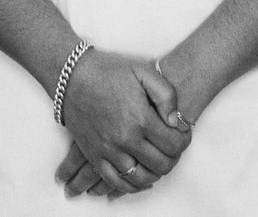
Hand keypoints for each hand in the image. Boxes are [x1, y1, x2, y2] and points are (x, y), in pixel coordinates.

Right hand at [55, 51, 190, 196]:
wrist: (73, 77)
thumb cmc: (109, 72)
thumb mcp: (143, 71)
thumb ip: (166, 95)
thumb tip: (175, 121)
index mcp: (140, 118)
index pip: (174, 144)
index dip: (184, 140)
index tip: (183, 134)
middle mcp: (126, 139)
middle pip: (161, 165)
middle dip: (173, 157)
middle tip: (173, 147)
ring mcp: (109, 151)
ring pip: (141, 178)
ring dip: (155, 172)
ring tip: (158, 159)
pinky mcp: (95, 156)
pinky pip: (116, 183)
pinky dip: (131, 185)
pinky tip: (139, 176)